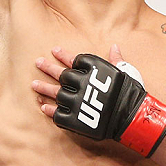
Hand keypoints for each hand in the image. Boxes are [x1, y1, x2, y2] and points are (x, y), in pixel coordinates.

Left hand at [32, 46, 165, 157]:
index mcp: (93, 71)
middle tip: (38, 63)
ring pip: (55, 93)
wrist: (132, 117)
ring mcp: (76, 101)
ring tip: (33, 85)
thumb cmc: (131, 92)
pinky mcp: (74, 118)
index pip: (74, 59)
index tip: (54, 50)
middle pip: (60, 74)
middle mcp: (82, 84)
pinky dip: (50, 110)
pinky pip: (58, 114)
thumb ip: (116, 59)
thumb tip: (114, 46)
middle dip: (48, 68)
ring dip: (43, 89)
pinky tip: (43, 106)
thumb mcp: (126, 71)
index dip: (64, 55)